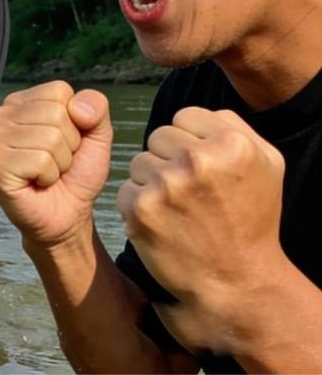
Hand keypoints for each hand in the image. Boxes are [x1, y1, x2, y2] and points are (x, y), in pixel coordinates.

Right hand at [0, 82, 114, 245]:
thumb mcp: (96, 135)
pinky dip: (48, 176)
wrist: (66, 215)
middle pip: (55, 114)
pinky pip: (39, 161)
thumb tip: (77, 107)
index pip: (59, 92)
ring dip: (59, 163)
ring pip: (49, 138)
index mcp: (21, 102)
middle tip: (56, 162)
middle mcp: (0, 116)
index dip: (75, 121)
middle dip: (68, 145)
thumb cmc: (75, 175)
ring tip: (47, 173)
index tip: (65, 143)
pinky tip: (36, 182)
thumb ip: (96, 107)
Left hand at [118, 106, 287, 352]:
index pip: (185, 117)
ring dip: (152, 181)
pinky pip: (127, 188)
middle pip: (158, 136)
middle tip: (190, 191)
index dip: (191, 141)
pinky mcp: (140, 208)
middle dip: (169, 158)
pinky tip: (163, 222)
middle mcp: (197, 160)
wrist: (236, 280)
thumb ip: (235, 127)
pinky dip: (139, 204)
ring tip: (178, 208)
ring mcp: (166, 184)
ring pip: (139, 161)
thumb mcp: (266, 165)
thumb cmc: (251, 220)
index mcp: (231, 143)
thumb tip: (201, 113)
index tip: (203, 168)